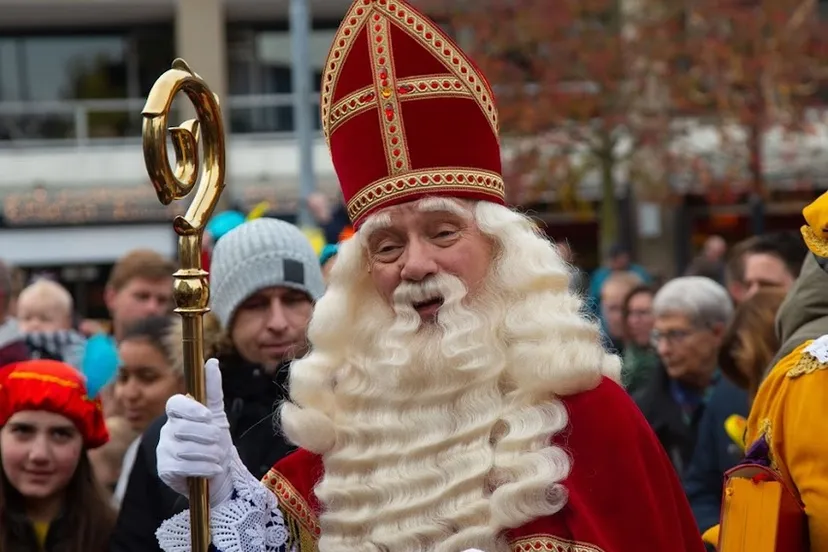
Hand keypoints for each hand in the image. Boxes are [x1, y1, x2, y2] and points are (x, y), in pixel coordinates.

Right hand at [157, 358, 233, 506]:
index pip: (175, 404)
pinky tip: (212, 469)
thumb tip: (211, 361)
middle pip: (183, 428)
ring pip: (185, 448)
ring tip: (217, 456)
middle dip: (208, 436)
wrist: (219, 472)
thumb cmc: (215, 440)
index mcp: (178, 413)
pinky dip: (203, 468)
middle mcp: (167, 429)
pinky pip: (182, 466)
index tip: (208, 416)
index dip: (191, 409)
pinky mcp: (164, 469)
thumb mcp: (217, 413)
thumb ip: (212, 388)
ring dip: (209, 454)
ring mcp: (163, 449)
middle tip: (218, 441)